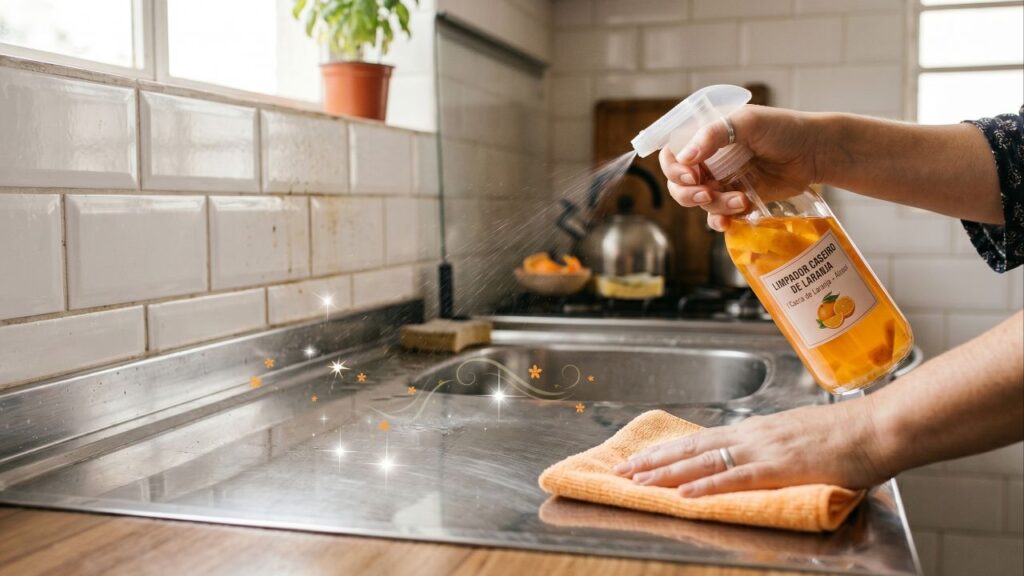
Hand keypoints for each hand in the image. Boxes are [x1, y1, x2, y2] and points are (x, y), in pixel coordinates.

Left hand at [613, 400, 891, 496]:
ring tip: (637, 481)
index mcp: (758, 430)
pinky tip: (683, 495)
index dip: (670, 450)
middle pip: (692, 448)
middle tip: (623, 469)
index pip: (703, 440)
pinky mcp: (780, 467)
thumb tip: (766, 463)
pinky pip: (735, 479)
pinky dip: (705, 487)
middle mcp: (753, 435)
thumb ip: (779, 451)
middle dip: (654, 460)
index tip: (644, 458)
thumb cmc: (850, 434)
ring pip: (704, 462)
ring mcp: (764, 450)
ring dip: (667, 473)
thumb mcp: (803, 439)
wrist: (878, 427)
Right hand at [658, 105, 824, 230]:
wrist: (815, 152)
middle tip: (708, 193)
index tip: (691, 175)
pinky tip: (728, 222)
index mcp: (706, 138)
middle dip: (688, 193)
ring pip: (699, 202)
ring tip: (741, 200)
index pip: (672, 155)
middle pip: (678, 184)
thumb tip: (685, 157)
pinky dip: (719, 221)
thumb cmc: (784, 128)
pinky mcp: (737, 200)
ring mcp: (722, 182)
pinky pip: (717, 216)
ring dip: (715, 205)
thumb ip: (713, 135)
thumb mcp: (748, 122)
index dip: (674, 169)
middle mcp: (709, 161)